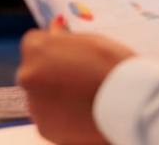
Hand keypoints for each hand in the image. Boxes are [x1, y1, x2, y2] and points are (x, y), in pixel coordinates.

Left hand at [17, 19, 135, 144]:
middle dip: (50, 75)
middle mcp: (27, 76)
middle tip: (80, 79)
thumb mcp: (88, 40)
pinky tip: (83, 113)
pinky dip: (62, 118)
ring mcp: (34, 104)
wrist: (130, 102)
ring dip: (55, 97)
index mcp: (35, 49)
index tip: (69, 57)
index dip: (53, 50)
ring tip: (85, 98)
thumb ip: (64, 38)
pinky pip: (49, 120)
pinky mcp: (45, 129)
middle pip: (34, 72)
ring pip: (41, 98)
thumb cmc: (114, 67)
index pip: (33, 44)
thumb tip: (54, 30)